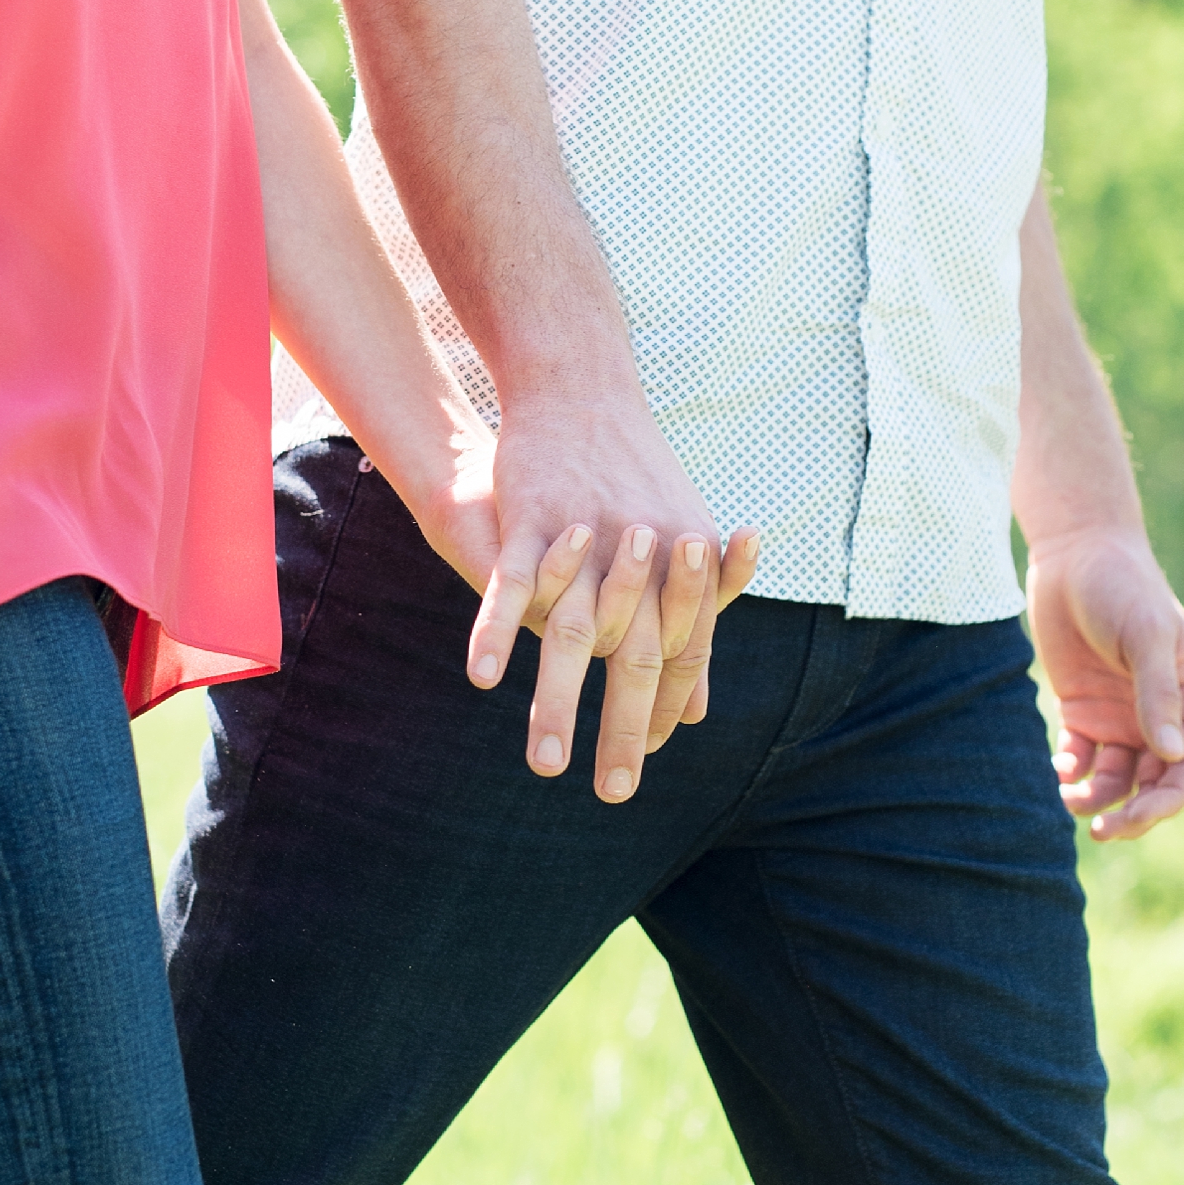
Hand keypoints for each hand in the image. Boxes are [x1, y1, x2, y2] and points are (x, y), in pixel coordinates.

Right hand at [466, 380, 757, 799]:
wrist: (582, 390)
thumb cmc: (630, 473)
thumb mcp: (681, 540)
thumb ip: (690, 630)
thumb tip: (698, 711)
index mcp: (683, 566)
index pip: (683, 657)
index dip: (664, 712)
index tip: (644, 761)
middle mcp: (644, 558)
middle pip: (637, 659)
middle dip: (624, 731)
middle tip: (615, 794)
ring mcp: (587, 541)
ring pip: (573, 636)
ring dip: (558, 705)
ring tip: (546, 767)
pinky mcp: (533, 521)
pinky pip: (513, 586)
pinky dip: (497, 633)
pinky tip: (485, 680)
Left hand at [1027, 528, 1183, 840]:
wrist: (1074, 552)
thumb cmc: (1122, 585)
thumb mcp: (1146, 634)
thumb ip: (1158, 694)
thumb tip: (1169, 757)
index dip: (1168, 800)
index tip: (1134, 817)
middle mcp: (1156, 714)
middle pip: (1154, 783)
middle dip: (1133, 813)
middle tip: (1102, 831)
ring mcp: (1118, 714)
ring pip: (1115, 778)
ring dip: (1097, 798)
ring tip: (1069, 801)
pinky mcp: (1081, 708)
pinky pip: (1081, 758)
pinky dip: (1071, 773)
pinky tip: (1058, 769)